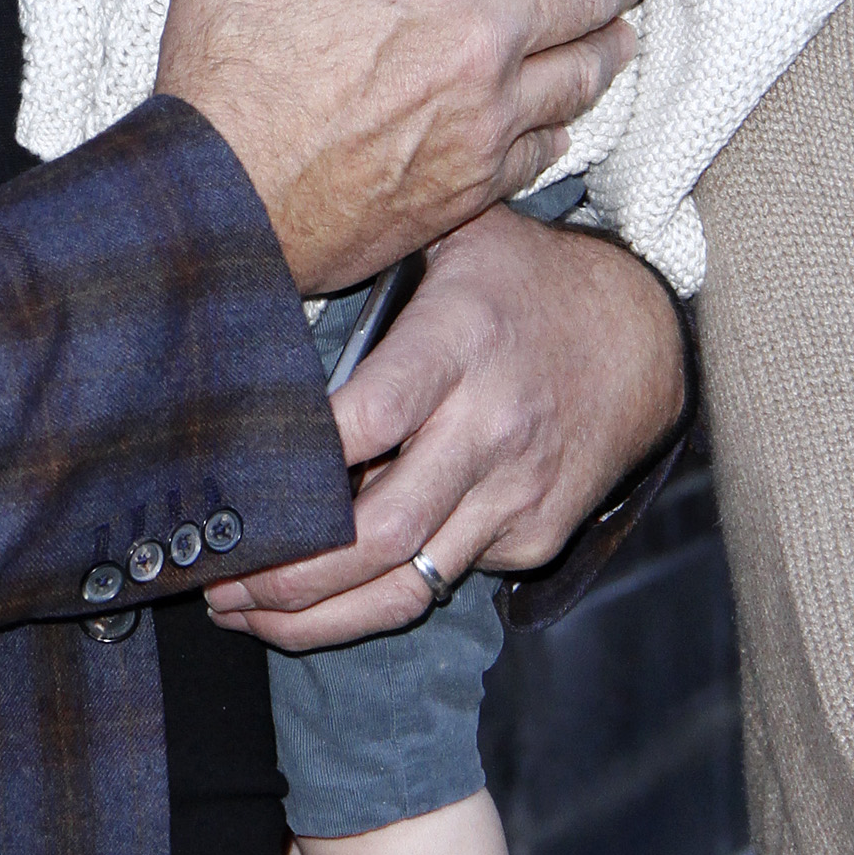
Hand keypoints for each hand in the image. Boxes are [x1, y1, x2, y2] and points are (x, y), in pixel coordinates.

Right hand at [156, 0, 656, 293]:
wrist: (226, 203)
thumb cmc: (224, 75)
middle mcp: (482, 38)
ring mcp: (488, 117)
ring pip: (583, 74)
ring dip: (610, 45)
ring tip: (624, 33)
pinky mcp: (477, 183)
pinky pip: (547, 145)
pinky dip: (564, 123)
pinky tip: (564, 118)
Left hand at [206, 204, 686, 646]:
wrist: (639, 339)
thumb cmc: (514, 281)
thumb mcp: (448, 240)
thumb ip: (368, 269)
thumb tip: (259, 304)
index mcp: (461, 339)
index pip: (372, 416)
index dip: (301, 462)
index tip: (229, 486)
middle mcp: (492, 425)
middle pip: (382, 529)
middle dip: (288, 573)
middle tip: (214, 581)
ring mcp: (518, 491)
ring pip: (409, 583)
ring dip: (317, 614)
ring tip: (243, 613)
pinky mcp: (535, 536)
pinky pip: (443, 578)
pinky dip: (377, 595)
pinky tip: (316, 596)